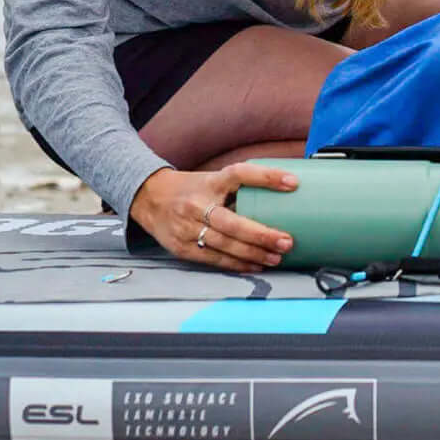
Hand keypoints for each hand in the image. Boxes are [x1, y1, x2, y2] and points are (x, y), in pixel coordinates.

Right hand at [130, 163, 296, 272]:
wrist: (148, 198)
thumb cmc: (190, 189)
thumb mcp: (211, 179)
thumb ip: (237, 188)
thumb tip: (280, 195)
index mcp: (209, 182)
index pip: (240, 174)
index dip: (266, 177)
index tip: (292, 182)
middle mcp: (197, 204)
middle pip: (233, 222)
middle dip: (262, 235)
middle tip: (286, 241)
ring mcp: (187, 228)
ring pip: (225, 245)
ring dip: (253, 254)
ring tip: (276, 257)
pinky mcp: (182, 248)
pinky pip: (214, 259)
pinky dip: (237, 265)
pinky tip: (255, 265)